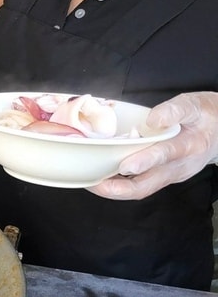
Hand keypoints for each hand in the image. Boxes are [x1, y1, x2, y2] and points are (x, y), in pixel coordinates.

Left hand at [90, 92, 217, 199]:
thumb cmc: (204, 115)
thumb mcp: (193, 105)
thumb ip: (174, 110)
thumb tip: (154, 118)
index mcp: (189, 145)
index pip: (166, 154)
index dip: (145, 161)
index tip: (125, 166)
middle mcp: (180, 166)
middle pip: (149, 184)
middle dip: (119, 189)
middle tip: (95, 185)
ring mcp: (172, 175)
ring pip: (142, 189)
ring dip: (116, 190)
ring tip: (92, 184)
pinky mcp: (165, 178)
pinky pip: (142, 186)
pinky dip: (121, 186)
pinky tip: (103, 180)